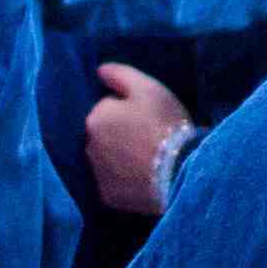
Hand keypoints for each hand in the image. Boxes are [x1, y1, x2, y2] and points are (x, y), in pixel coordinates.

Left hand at [84, 62, 192, 212]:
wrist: (178, 171)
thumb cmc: (164, 124)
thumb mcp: (148, 88)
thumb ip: (120, 75)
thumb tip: (99, 71)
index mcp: (95, 117)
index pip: (107, 107)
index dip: (128, 109)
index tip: (148, 116)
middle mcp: (88, 146)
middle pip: (104, 134)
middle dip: (119, 133)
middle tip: (149, 137)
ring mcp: (96, 174)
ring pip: (106, 159)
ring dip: (119, 156)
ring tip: (148, 158)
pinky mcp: (107, 197)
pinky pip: (113, 182)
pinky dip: (124, 180)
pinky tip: (144, 177)